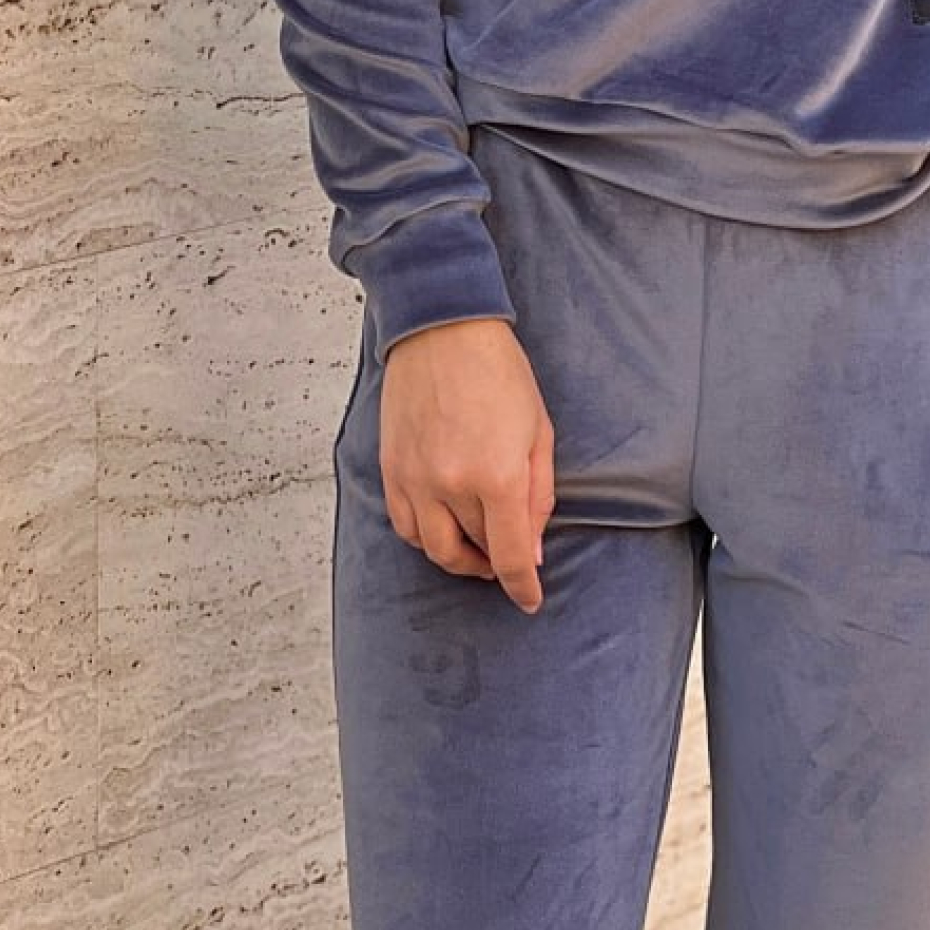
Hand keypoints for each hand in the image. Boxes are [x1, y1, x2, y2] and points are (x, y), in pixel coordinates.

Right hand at [378, 316, 556, 612]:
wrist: (443, 329)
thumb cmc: (499, 373)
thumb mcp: (539, 430)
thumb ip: (537, 495)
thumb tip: (529, 550)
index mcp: (496, 476)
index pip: (509, 556)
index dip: (522, 586)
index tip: (529, 599)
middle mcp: (451, 485)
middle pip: (475, 553)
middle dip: (496, 563)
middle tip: (508, 558)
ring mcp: (415, 479)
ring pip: (435, 549)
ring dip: (460, 557)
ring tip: (477, 547)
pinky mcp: (391, 469)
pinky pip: (405, 526)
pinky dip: (425, 537)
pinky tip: (443, 526)